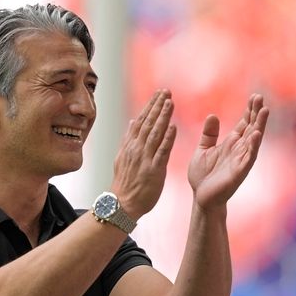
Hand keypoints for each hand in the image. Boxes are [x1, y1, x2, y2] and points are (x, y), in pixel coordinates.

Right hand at [111, 90, 176, 219]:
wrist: (121, 204)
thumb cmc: (125, 183)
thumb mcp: (122, 158)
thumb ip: (129, 139)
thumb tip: (133, 121)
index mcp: (130, 145)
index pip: (141, 121)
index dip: (150, 106)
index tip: (159, 93)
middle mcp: (136, 149)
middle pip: (148, 123)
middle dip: (158, 105)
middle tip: (167, 91)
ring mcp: (144, 159)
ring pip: (155, 133)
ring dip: (163, 117)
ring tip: (170, 102)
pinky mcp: (153, 170)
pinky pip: (161, 152)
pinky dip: (167, 139)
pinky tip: (173, 127)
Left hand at [188, 93, 268, 210]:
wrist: (200, 198)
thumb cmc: (202, 176)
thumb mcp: (203, 149)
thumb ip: (209, 134)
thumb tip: (212, 115)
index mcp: (231, 144)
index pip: (244, 124)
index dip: (249, 111)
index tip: (254, 96)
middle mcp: (239, 150)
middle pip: (251, 127)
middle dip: (256, 113)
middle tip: (260, 97)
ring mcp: (241, 160)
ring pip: (254, 139)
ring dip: (260, 125)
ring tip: (265, 110)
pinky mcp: (239, 172)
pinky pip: (249, 157)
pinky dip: (253, 146)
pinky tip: (257, 134)